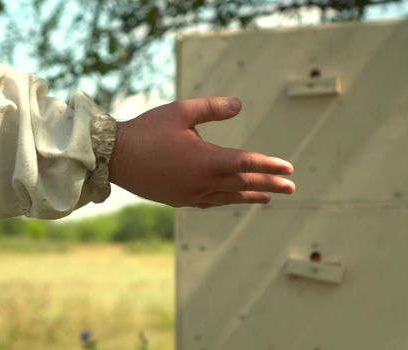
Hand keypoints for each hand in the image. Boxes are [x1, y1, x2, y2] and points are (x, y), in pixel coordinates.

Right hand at [108, 97, 294, 207]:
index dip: (269, 166)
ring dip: (250, 196)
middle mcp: (202, 182)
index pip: (246, 163)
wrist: (115, 157)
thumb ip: (212, 108)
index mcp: (206, 160)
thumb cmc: (147, 130)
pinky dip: (227, 200)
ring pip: (228, 197)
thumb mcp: (180, 111)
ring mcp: (190, 195)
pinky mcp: (179, 200)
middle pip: (243, 184)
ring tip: (268, 198)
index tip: (289, 168)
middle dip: (269, 185)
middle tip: (291, 188)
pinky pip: (210, 203)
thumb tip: (239, 105)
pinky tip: (232, 199)